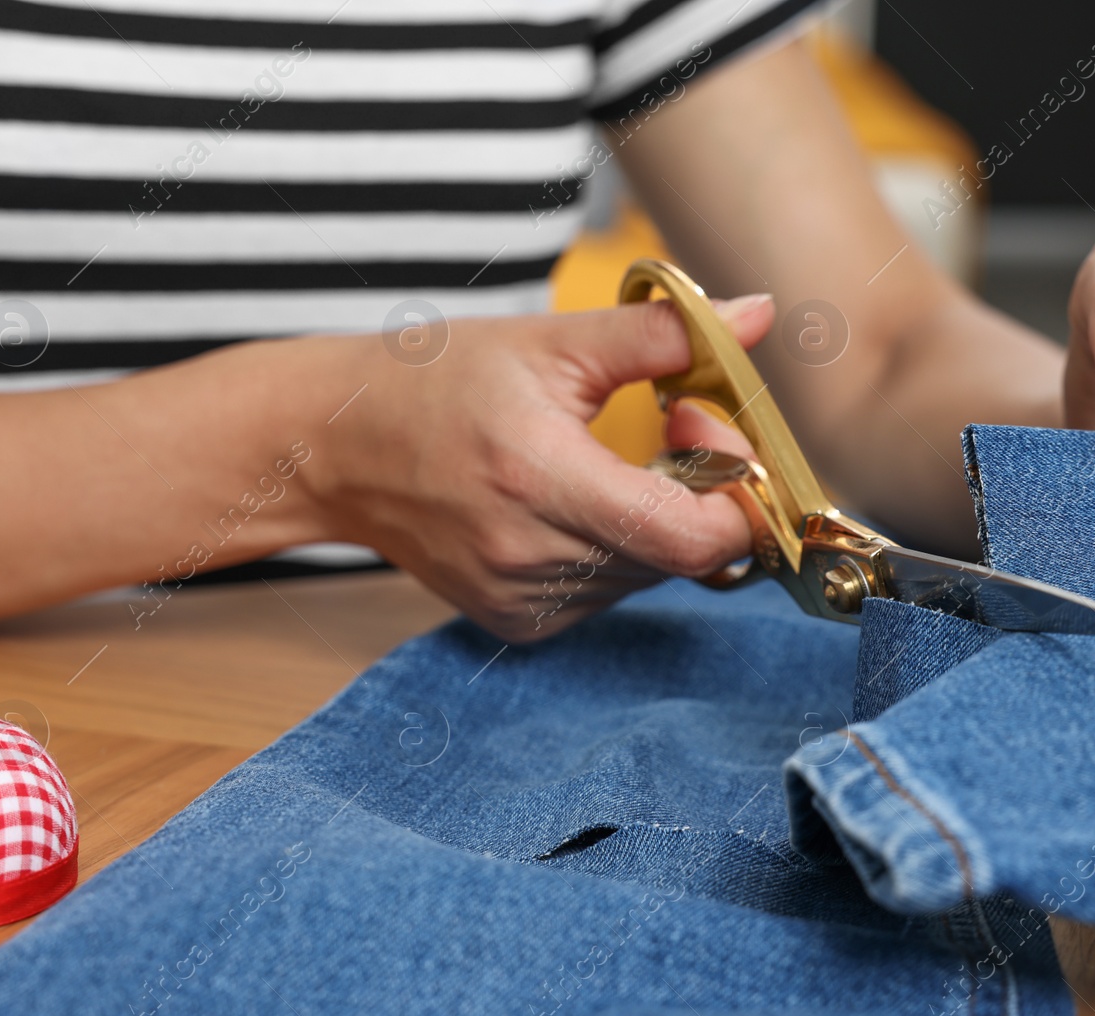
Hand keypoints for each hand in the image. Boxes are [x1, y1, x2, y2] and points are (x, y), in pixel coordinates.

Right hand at [310, 294, 774, 641]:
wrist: (334, 448)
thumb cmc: (433, 382)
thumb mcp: (547, 340)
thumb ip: (662, 334)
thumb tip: (760, 314)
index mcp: (542, 478)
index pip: (695, 538)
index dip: (734, 486)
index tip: (701, 420)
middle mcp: (532, 557)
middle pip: (684, 554)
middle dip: (703, 490)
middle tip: (667, 426)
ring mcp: (524, 601)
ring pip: (652, 575)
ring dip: (660, 519)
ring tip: (606, 460)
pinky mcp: (517, 623)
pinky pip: (610, 594)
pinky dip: (617, 550)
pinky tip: (571, 504)